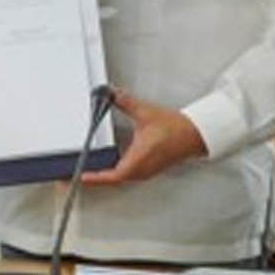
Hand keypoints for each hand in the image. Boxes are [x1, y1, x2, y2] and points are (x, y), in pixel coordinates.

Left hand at [80, 91, 207, 186]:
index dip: (96, 178)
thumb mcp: (145, 112)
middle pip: (113, 180)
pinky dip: (115, 173)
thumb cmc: (176, 129)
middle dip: (95, 179)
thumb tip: (111, 94)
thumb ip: (125, 102)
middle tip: (79, 176)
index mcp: (139, 159)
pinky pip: (127, 175)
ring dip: (105, 177)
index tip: (82, 177)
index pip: (114, 175)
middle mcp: (141, 169)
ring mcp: (145, 171)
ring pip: (120, 179)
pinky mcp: (149, 169)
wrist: (195, 135)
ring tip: (89, 173)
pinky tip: (109, 166)